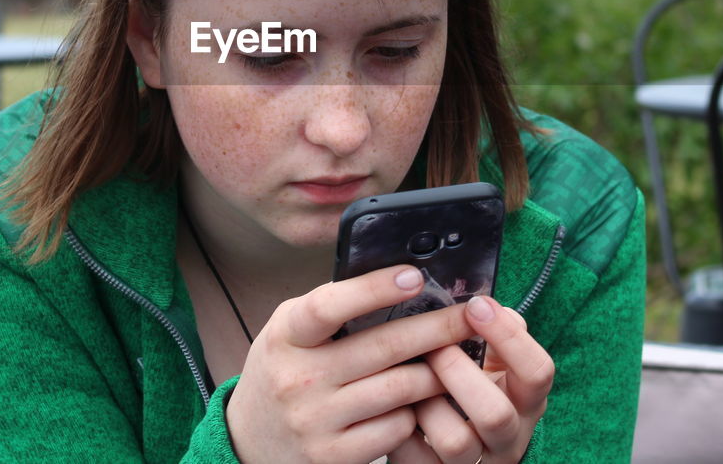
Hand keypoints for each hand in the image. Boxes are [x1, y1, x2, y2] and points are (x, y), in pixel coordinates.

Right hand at [226, 265, 476, 463]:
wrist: (251, 440)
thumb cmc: (284, 370)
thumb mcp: (290, 331)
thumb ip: (331, 308)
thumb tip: (398, 278)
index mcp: (287, 335)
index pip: (329, 305)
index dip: (374, 289)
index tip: (415, 276)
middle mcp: (298, 378)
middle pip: (384, 346)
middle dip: (438, 327)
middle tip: (471, 314)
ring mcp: (316, 421)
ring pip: (400, 389)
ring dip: (437, 372)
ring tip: (456, 359)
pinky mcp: (334, 455)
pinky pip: (396, 428)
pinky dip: (415, 412)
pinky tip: (421, 402)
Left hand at [388, 297, 553, 463]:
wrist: (452, 448)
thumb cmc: (472, 389)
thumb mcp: (493, 364)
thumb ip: (496, 336)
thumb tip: (487, 305)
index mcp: (527, 402)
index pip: (538, 372)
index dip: (509, 337)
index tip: (476, 306)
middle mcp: (509, 439)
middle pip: (495, 414)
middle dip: (458, 372)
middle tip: (433, 346)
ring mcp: (475, 463)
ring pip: (455, 441)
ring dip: (427, 402)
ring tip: (409, 380)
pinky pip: (416, 459)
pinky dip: (400, 429)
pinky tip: (394, 405)